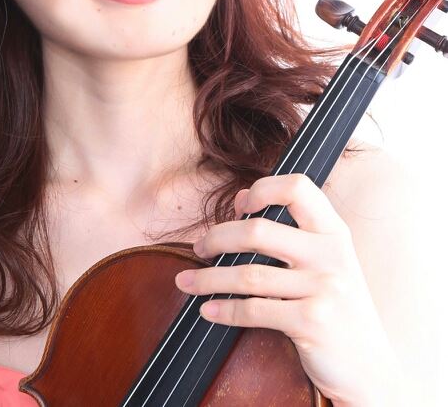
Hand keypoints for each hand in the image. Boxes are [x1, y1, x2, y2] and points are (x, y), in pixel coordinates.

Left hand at [174, 173, 400, 404]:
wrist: (371, 370)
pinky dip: (224, 309)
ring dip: (208, 278)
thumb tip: (240, 199)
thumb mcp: (326, 262)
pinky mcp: (312, 321)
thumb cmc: (337, 309)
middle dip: (217, 238)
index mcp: (334, 232)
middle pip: (257, 230)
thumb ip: (291, 230)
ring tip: (187, 281)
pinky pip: (253, 309)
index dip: (262, 189)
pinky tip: (207, 310)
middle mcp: (331, 254)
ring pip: (248, 274)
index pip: (298, 187)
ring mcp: (324, 288)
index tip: (239, 206)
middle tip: (199, 248)